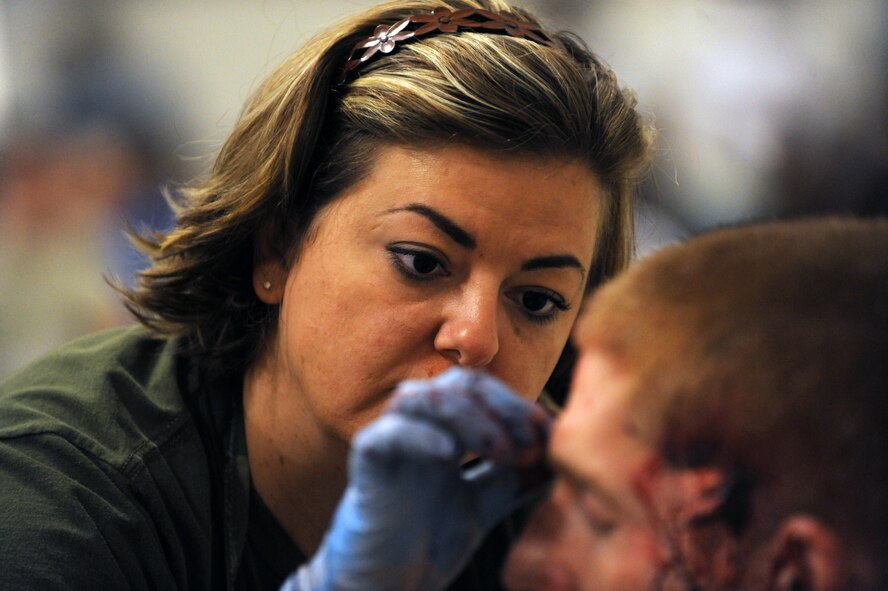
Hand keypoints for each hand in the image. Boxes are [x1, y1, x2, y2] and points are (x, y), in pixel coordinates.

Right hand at [281, 367, 551, 590]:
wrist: (390, 584)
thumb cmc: (430, 543)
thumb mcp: (487, 505)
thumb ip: (517, 478)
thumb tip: (558, 451)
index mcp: (444, 430)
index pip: (482, 390)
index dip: (516, 404)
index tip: (546, 432)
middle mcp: (417, 426)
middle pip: (458, 384)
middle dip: (500, 406)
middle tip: (528, 441)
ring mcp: (389, 438)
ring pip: (423, 397)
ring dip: (468, 417)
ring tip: (501, 452)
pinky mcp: (367, 462)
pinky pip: (387, 433)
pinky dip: (420, 436)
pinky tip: (449, 455)